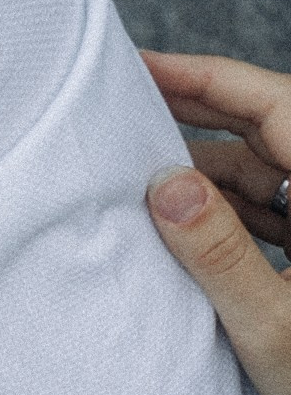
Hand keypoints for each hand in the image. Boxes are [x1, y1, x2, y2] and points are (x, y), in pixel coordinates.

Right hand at [143, 50, 290, 394]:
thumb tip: (166, 185)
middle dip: (194, 117)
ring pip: (269, 176)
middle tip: (119, 108)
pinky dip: (225, 213)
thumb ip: (220, 255)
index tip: (139, 66)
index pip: (276, 105)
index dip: (205, 78)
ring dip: (204, 173)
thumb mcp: (275, 329)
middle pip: (270, 133)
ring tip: (131, 172)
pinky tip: (174, 223)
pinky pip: (273, 216)